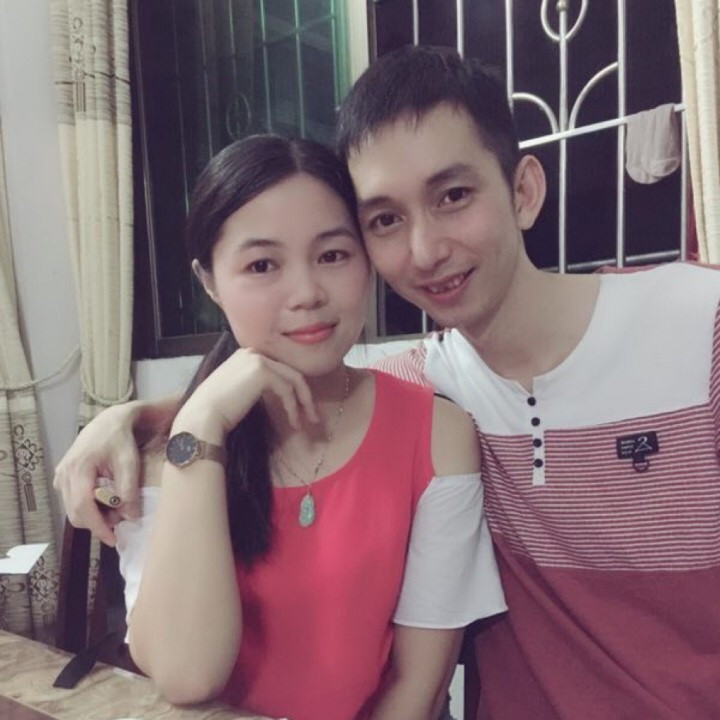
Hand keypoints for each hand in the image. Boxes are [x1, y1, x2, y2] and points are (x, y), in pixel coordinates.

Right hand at [53, 402, 142, 545]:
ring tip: (115, 508)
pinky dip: (88, 506)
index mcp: (78, 469)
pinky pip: (72, 500)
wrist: (109, 422)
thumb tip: (131, 518)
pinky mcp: (62, 477)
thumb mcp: (129, 463)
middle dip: (98, 523)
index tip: (113, 539)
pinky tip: (105, 499)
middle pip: (76, 513)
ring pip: (73, 509)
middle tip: (120, 520)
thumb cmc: (120, 440)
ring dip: (93, 515)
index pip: (83, 507)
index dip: (97, 527)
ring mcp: (61, 476)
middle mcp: (64, 474)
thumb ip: (129, 490)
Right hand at [175, 349, 318, 439]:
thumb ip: (257, 386)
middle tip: (313, 417)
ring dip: (303, 403)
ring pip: (293, 380)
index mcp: (246, 355)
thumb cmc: (217, 412)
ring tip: (308, 423)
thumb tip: (282, 395)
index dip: (294, 390)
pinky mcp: (262, 371)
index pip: (279, 370)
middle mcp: (252, 352)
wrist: (202, 417)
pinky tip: (294, 423)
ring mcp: (258, 359)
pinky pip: (287, 390)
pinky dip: (294, 407)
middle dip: (305, 396)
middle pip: (290, 372)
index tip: (301, 410)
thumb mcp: (240, 392)